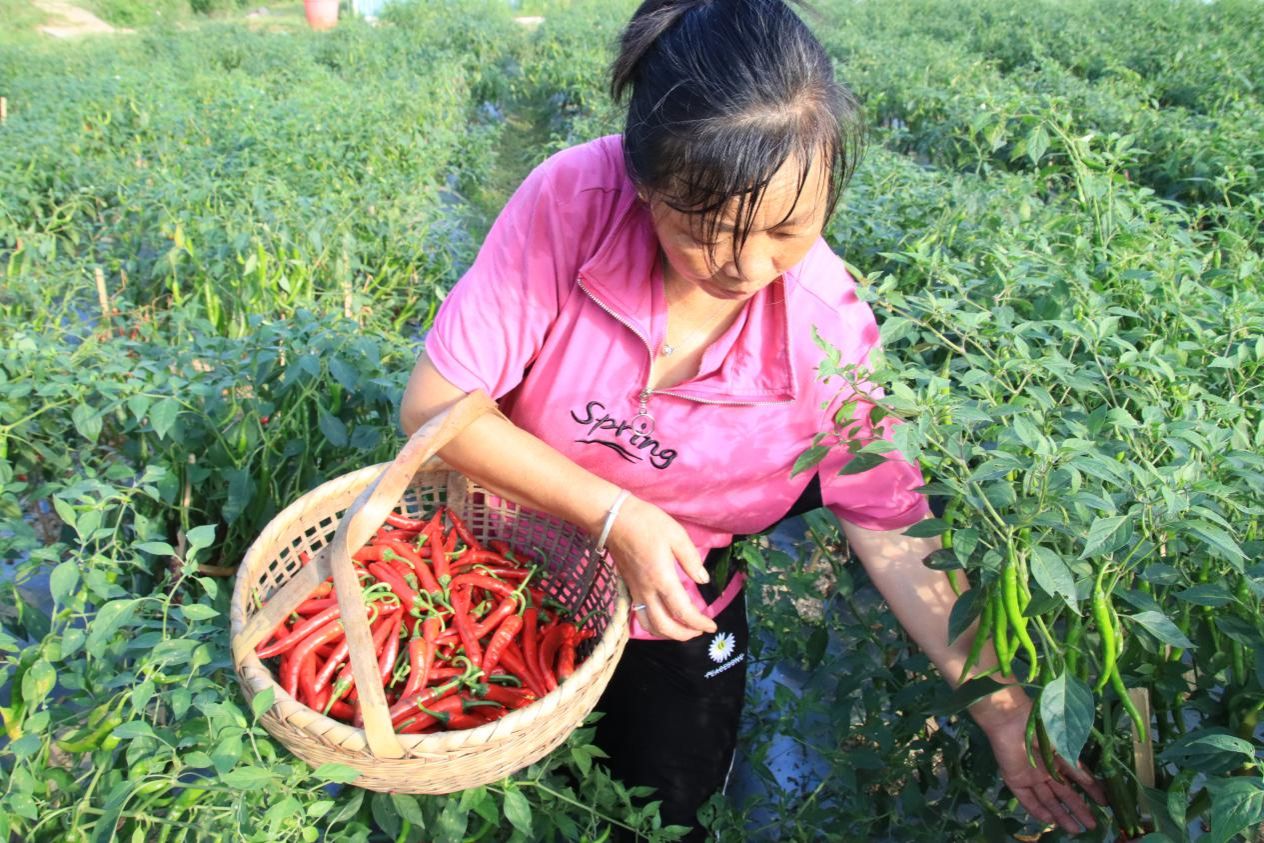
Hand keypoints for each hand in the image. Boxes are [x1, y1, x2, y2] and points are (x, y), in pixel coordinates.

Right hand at [602, 495, 716, 640]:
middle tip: (699, 631)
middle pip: (664, 626)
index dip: (699, 623)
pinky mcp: (628, 588)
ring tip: (682, 630)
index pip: (682, 611)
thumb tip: (703, 580)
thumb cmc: (647, 523)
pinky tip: (663, 619)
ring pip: (649, 625)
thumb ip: (691, 560)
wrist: (613, 519)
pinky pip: (640, 615)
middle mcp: (647, 591)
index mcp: (662, 578)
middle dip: (684, 634)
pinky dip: (653, 625)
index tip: (712, 625)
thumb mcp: (676, 535)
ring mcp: (635, 591)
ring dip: (667, 634)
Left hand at [982, 700, 1107, 834]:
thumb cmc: (1039, 728)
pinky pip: (1027, 799)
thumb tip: (1091, 782)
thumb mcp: (1064, 746)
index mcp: (1059, 758)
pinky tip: (1050, 821)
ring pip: (1047, 800)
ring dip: (1061, 815)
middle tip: (1092, 825)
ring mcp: (1030, 776)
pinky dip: (1037, 810)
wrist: (1011, 720)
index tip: (1105, 803)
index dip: (1091, 791)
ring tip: (1075, 830)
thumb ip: (1075, 766)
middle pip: (1064, 794)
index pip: (1078, 779)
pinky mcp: (1014, 779)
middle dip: (1079, 809)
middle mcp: (1046, 770)